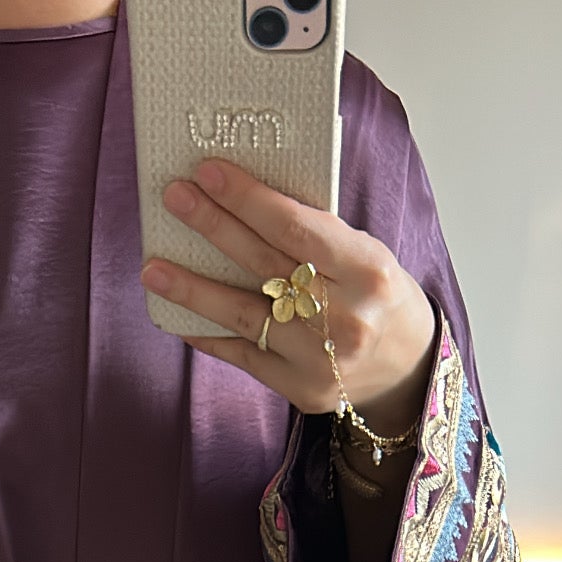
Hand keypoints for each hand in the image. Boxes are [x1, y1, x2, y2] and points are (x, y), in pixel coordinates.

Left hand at [141, 155, 436, 434]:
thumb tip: (245, 200)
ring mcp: (320, 360)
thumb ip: (316, 235)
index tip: (209, 172)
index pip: (297, 229)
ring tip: (153, 269)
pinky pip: (243, 356)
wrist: (408, 368)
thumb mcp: (366, 255)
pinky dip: (209, 334)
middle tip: (175, 198)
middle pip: (265, 265)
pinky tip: (179, 316)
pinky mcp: (300, 389)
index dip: (249, 200)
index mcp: (369, 271)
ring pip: (245, 317)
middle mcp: (345, 317)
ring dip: (193, 290)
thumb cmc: (379, 296)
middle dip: (214, 227)